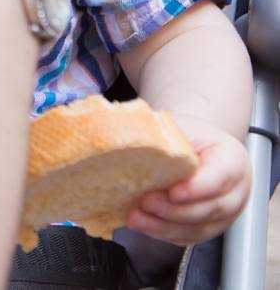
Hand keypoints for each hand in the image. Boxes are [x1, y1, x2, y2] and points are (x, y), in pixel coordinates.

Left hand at [126, 118, 251, 245]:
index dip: (197, 189)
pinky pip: (187, 237)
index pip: (220, 178)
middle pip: (210, 209)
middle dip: (175, 210)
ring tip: (136, 217)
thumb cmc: (191, 137)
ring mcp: (223, 215)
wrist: (198, 147)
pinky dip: (162, 233)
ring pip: (199, 228)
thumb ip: (168, 137)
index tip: (173, 192)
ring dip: (164, 226)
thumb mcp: (183, 128)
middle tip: (147, 202)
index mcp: (232, 161)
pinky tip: (142, 224)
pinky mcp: (206, 227)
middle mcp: (234, 192)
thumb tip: (131, 138)